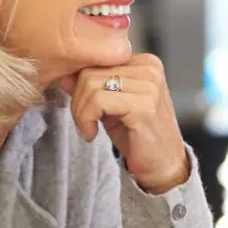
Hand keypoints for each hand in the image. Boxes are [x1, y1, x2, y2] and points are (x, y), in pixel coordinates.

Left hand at [57, 54, 190, 193]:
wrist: (162, 166)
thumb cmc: (138, 137)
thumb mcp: (109, 106)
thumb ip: (90, 87)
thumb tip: (64, 74)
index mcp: (144, 63)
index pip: (96, 60)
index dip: (79, 86)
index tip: (82, 110)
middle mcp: (150, 69)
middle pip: (90, 71)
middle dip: (77, 101)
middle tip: (83, 123)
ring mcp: (149, 86)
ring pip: (91, 85)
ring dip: (81, 112)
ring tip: (88, 129)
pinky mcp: (144, 105)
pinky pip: (98, 101)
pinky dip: (86, 119)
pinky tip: (92, 134)